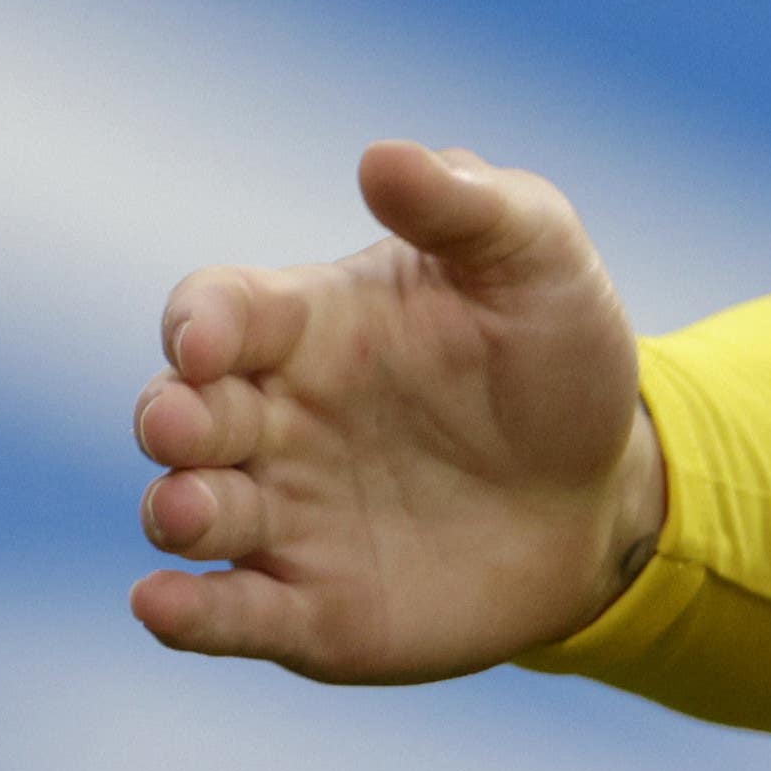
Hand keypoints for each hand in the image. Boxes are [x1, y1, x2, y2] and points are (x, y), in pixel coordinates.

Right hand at [126, 140, 665, 680]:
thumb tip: (386, 155)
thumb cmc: (558, 357)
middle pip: (181, 414)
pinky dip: (185, 614)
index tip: (210, 339)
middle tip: (180, 426)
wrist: (608, 490)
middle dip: (168, 419)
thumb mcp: (539, 260)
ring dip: (175, 512)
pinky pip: (229, 612)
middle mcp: (272, 420)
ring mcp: (284, 516)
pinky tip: (162, 607)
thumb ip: (466, 204)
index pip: (219, 311)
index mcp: (308, 325)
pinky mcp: (311, 607)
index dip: (202, 323)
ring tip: (192, 513)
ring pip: (191, 513)